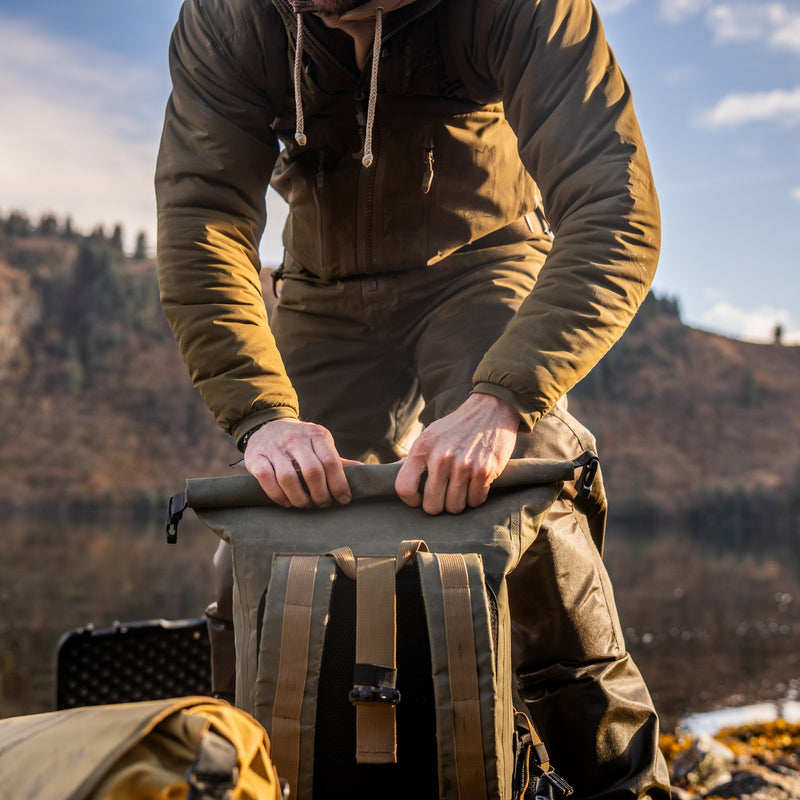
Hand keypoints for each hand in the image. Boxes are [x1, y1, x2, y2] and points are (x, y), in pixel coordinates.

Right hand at [243, 418, 353, 508]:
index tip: (344, 499)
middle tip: (323, 504)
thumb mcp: (320, 443)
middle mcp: (295, 438)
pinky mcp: (255, 457)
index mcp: (316, 434)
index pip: (331, 461)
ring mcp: (274, 447)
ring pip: (288, 478)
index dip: (339, 484)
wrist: (267, 425)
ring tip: (306, 505)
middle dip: (321, 494)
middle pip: (312, 471)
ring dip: (300, 498)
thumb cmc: (300, 441)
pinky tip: (287, 502)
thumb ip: (337, 459)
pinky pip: (267, 480)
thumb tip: (362, 471)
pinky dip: (278, 496)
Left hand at [395, 393, 520, 514]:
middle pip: (432, 505)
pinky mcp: (484, 471)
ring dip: (458, 502)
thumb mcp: (429, 436)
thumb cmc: (455, 427)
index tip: (419, 499)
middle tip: (444, 495)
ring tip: (461, 487)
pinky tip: (475, 483)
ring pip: (455, 507)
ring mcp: (463, 465)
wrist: (491, 410)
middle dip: (438, 505)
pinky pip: (475, 501)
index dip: (410, 501)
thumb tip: (388, 472)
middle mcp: (440, 457)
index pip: (404, 487)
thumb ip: (411, 458)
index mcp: (422, 448)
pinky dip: (476, 497)